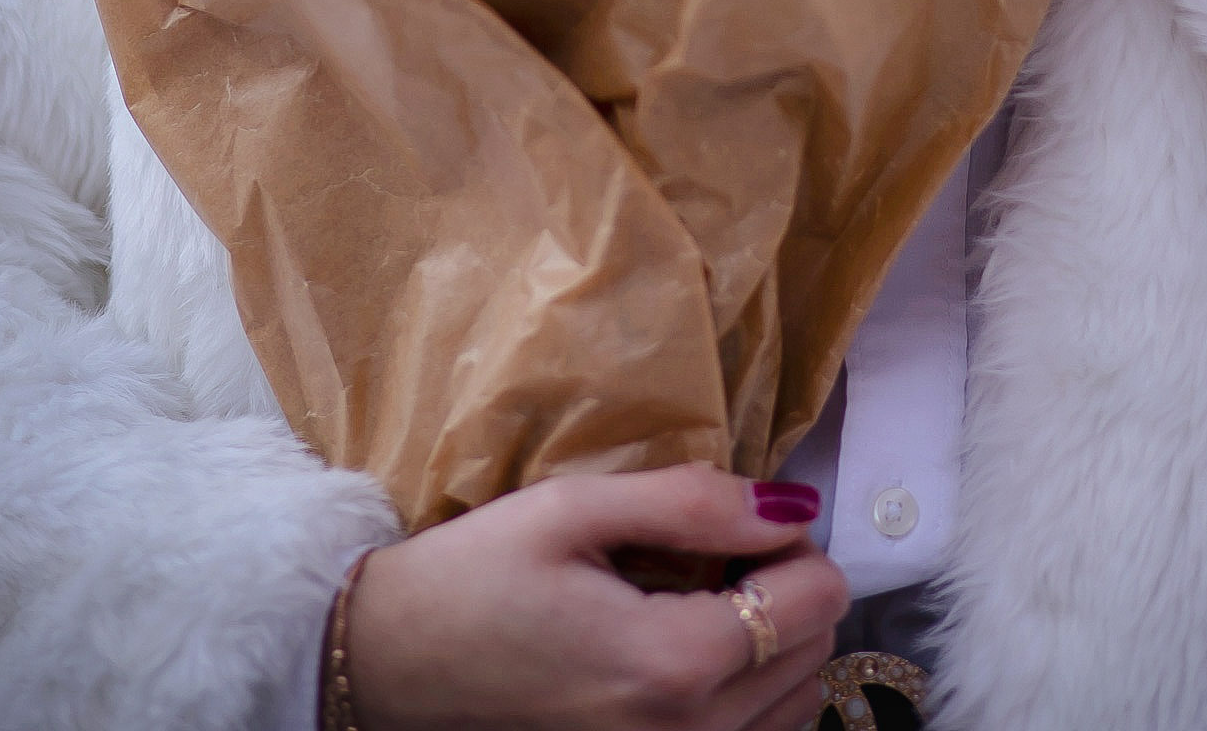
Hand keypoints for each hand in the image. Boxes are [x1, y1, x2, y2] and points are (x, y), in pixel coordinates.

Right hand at [345, 466, 847, 730]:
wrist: (390, 669)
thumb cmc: (474, 577)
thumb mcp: (574, 509)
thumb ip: (692, 503)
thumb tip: (793, 503)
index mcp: (672, 665)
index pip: (817, 597)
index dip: (789, 539)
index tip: (734, 518)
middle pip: (815, 651)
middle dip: (784, 587)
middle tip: (710, 553)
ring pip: (792, 703)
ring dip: (770, 643)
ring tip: (695, 602)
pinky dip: (745, 694)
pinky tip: (685, 654)